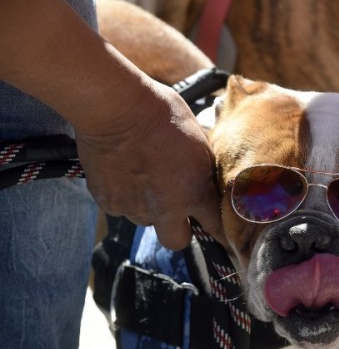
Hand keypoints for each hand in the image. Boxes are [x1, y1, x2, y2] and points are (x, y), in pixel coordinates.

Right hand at [75, 82, 220, 249]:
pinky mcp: (108, 202)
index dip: (219, 230)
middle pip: (177, 242)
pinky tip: (125, 172)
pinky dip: (125, 196)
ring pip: (146, 221)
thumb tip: (210, 179)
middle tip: (179, 210)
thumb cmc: (162, 113)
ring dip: (150, 208)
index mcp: (195, 194)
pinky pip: (121, 208)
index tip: (221, 232)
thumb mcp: (199, 139)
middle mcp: (166, 209)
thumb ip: (204, 168)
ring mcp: (134, 208)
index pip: (216, 228)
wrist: (115, 107)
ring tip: (147, 179)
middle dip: (181, 230)